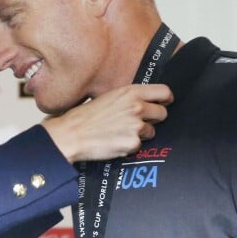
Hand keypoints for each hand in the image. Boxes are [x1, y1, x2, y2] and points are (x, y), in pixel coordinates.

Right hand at [41, 84, 173, 162]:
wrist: (71, 134)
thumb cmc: (84, 116)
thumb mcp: (108, 97)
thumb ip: (128, 98)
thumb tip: (144, 102)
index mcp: (130, 92)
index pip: (164, 92)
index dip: (165, 100)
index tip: (162, 104)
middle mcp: (137, 107)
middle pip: (163, 113)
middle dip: (153, 119)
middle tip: (138, 122)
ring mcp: (136, 126)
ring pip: (151, 131)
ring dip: (140, 134)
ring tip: (119, 133)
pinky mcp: (133, 143)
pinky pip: (139, 146)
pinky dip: (129, 146)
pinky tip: (114, 142)